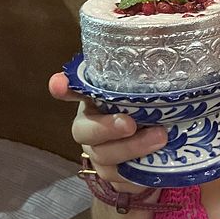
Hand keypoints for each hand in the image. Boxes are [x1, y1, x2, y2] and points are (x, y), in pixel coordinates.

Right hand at [48, 73, 167, 192]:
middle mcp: (91, 129)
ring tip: (160, 139)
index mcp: (95, 103)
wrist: (157, 154)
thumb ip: (146, 75)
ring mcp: (100, 155)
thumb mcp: (150, 94)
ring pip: (104, 159)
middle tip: (131, 123)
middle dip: (107, 128)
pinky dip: (137, 174)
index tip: (59, 84)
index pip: (74, 92)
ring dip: (131, 150)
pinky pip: (119, 180)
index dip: (65, 89)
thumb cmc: (150, 114)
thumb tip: (155, 38)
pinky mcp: (114, 178)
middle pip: (85, 132)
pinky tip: (156, 164)